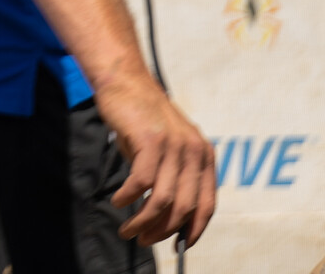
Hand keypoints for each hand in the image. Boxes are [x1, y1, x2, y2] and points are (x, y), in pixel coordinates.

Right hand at [95, 72, 215, 247]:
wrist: (125, 80)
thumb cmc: (143, 117)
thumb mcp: (168, 146)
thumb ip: (173, 174)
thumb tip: (167, 215)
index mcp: (204, 155)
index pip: (206, 204)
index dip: (194, 229)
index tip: (179, 244)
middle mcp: (194, 151)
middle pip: (184, 207)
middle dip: (163, 230)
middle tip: (144, 239)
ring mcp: (173, 145)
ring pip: (162, 199)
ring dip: (143, 220)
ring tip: (128, 230)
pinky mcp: (150, 140)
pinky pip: (140, 181)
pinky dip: (128, 196)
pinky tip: (118, 200)